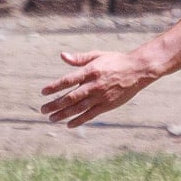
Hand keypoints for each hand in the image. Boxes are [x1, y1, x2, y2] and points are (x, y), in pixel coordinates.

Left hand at [41, 48, 160, 126]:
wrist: (138, 70)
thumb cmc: (115, 61)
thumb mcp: (97, 55)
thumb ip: (79, 58)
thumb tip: (62, 56)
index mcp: (90, 71)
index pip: (68, 80)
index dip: (54, 87)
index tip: (43, 92)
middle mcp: (94, 85)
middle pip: (70, 97)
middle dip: (55, 104)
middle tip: (43, 110)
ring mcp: (100, 97)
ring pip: (78, 108)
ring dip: (63, 114)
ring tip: (51, 119)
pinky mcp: (107, 105)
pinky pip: (90, 115)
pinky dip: (79, 120)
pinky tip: (69, 124)